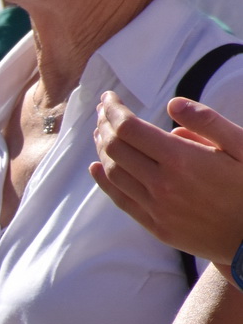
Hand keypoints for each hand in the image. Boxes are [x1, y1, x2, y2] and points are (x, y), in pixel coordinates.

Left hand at [90, 92, 242, 264]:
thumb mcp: (242, 146)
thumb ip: (208, 122)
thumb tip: (173, 102)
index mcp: (182, 159)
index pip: (130, 129)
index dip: (114, 110)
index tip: (109, 98)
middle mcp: (162, 184)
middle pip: (115, 148)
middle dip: (104, 125)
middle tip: (102, 111)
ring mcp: (156, 207)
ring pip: (113, 173)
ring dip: (102, 149)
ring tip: (101, 132)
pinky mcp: (155, 225)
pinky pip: (120, 200)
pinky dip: (103, 181)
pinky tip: (96, 167)